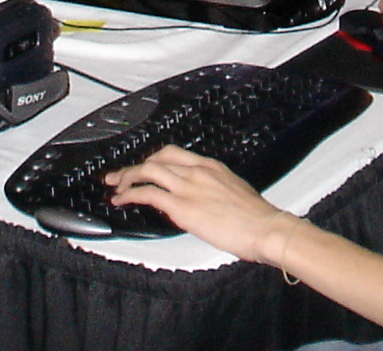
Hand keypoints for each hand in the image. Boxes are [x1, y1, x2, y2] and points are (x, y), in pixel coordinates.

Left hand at [104, 146, 299, 262]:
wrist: (266, 227)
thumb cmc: (256, 217)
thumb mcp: (234, 193)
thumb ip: (214, 191)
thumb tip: (202, 201)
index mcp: (211, 166)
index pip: (174, 154)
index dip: (154, 159)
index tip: (144, 167)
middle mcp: (197, 171)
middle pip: (157, 158)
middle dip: (135, 165)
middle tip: (120, 174)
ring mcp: (189, 186)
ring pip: (148, 170)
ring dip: (127, 177)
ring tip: (116, 187)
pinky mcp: (182, 206)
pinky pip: (148, 194)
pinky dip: (130, 194)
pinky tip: (122, 200)